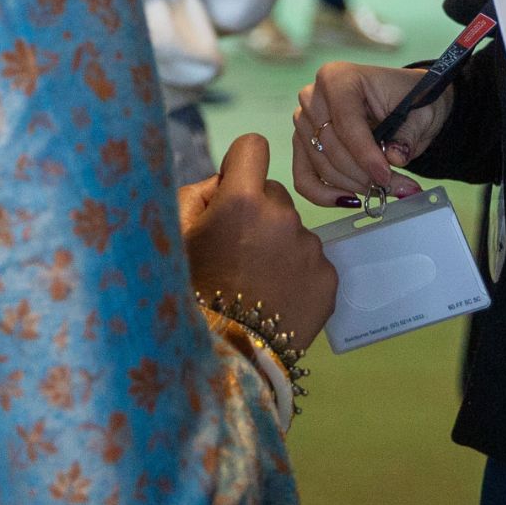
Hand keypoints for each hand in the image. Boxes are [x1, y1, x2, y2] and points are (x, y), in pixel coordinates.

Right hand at [183, 133, 335, 348]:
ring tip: (255, 285)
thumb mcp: (176, 238)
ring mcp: (310, 249)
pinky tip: (276, 300)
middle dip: (257, 214)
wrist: (224, 357)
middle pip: (273, 195)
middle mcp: (283, 216)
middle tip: (236, 254)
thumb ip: (197, 194)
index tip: (233, 188)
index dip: (240, 165)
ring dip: (278, 247)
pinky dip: (297, 276)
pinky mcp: (329, 279)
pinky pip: (312, 263)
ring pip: (294, 232)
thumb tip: (224, 180)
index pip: (252, 147)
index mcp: (242, 200)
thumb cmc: (191, 293)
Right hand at [292, 60, 443, 205]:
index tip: (386, 176)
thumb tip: (394, 158)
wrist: (405, 103)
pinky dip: (326, 195)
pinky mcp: (304, 145)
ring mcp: (305, 122)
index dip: (366, 153)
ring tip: (385, 191)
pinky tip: (351, 200)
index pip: (345, 121)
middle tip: (394, 188)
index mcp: (338, 77)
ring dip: (354, 185)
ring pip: (322, 166)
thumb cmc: (410, 100)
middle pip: (331, 146)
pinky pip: (304, 178)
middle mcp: (313, 97)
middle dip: (363, 174)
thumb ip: (407, 135)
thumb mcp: (419, 112)